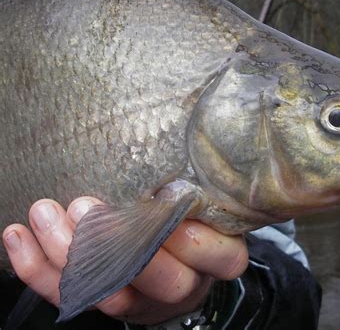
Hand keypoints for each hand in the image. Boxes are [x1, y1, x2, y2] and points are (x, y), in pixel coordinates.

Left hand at [2, 197, 247, 324]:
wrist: (173, 269)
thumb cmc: (192, 222)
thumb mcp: (206, 205)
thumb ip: (197, 187)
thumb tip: (174, 141)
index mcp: (216, 260)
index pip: (216, 255)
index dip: (191, 236)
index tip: (163, 201)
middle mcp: (183, 284)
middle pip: (163, 280)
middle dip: (122, 245)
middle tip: (86, 206)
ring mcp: (142, 299)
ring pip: (108, 290)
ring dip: (71, 254)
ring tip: (44, 212)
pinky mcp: (106, 302)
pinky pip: (69, 295)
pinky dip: (39, 269)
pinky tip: (19, 236)